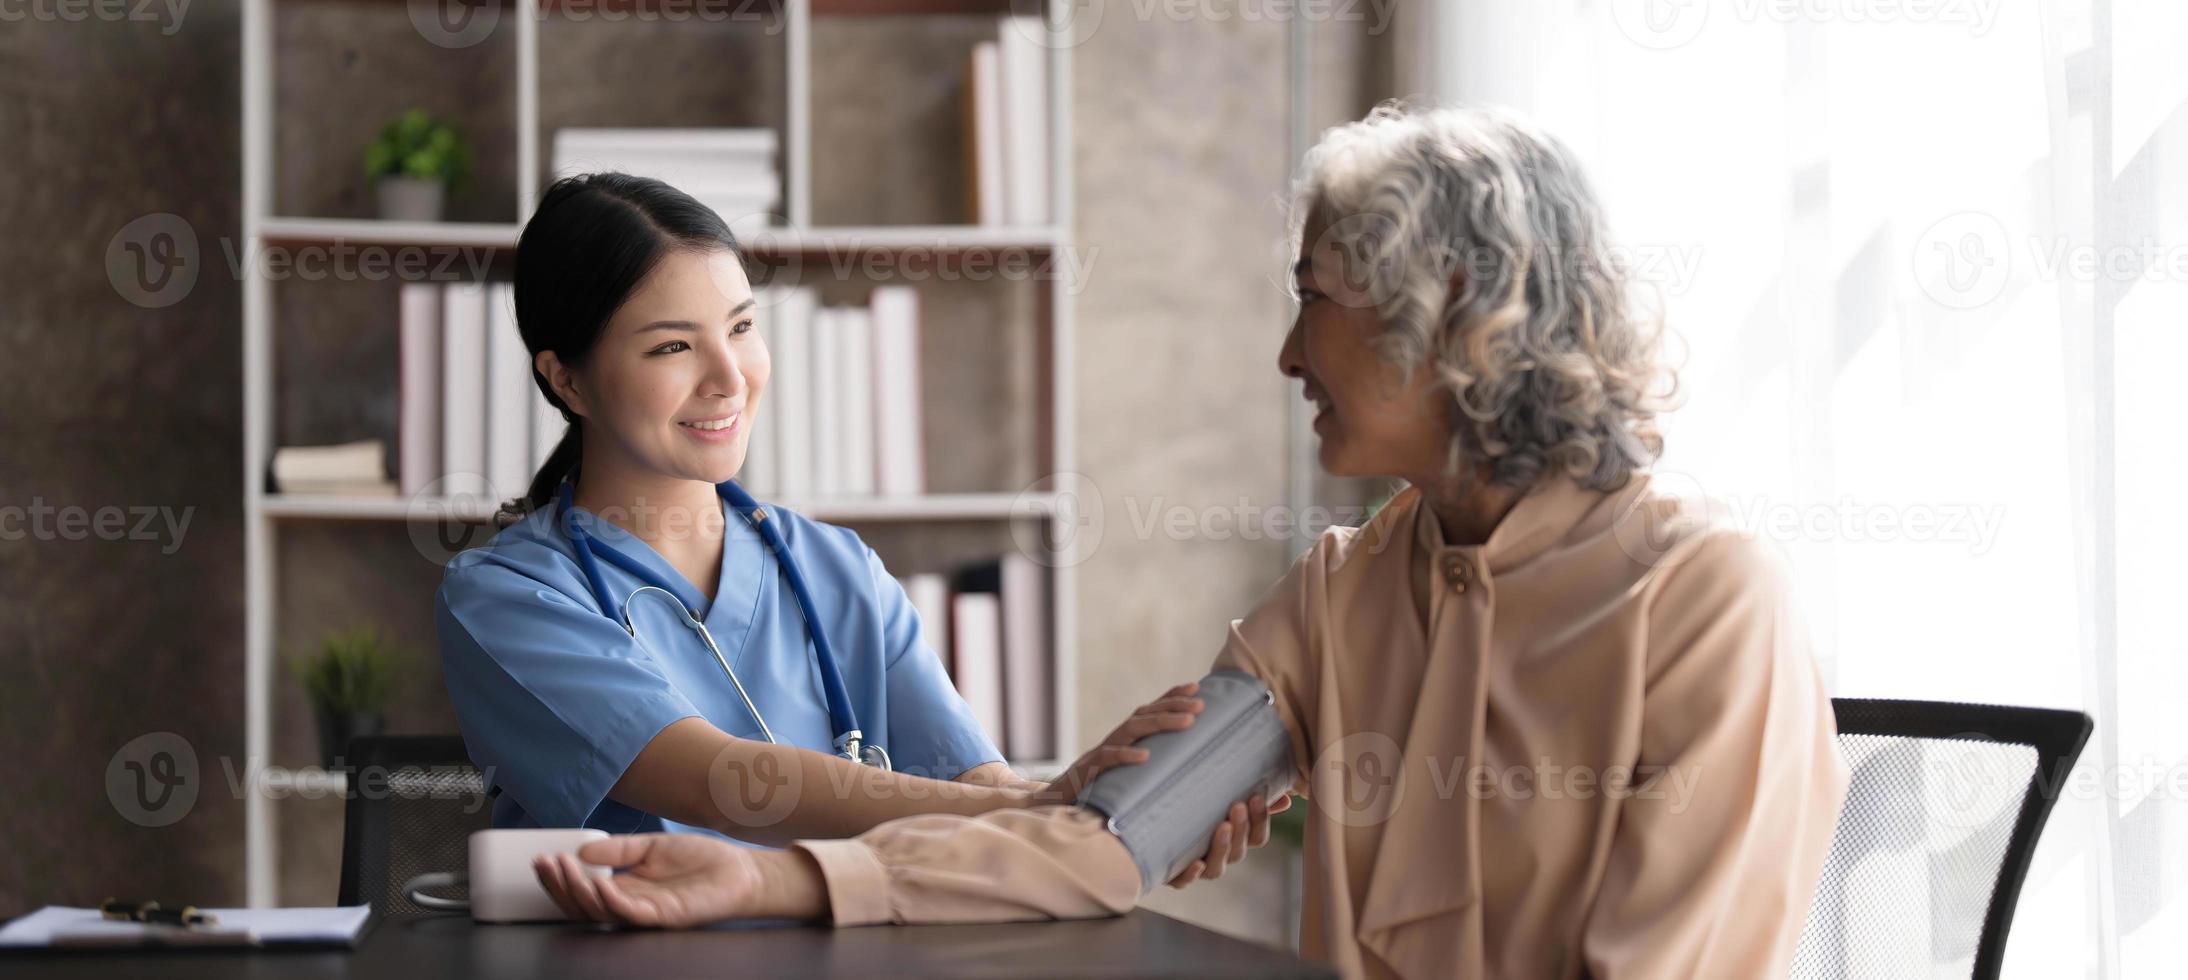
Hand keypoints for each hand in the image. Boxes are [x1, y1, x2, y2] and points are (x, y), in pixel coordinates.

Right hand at [532, 833, 822, 927]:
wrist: (740, 869)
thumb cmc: (700, 861)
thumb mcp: (652, 847)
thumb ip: (619, 850)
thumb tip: (583, 851)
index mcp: (625, 888)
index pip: (582, 892)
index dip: (559, 880)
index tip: (541, 859)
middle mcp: (631, 904)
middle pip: (583, 906)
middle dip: (559, 887)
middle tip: (545, 864)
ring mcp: (646, 913)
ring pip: (601, 912)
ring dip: (578, 892)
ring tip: (564, 869)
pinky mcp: (664, 917)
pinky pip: (631, 913)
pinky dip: (611, 900)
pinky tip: (598, 884)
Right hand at [1032, 682, 1208, 804]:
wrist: (1053, 806)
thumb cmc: (1095, 792)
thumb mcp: (1126, 776)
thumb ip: (1147, 767)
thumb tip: (1181, 767)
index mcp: (1123, 740)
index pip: (1148, 711)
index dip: (1170, 697)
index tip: (1196, 688)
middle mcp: (1113, 740)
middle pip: (1144, 714)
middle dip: (1173, 706)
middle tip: (1200, 706)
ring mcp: (1100, 753)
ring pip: (1131, 730)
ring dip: (1161, 722)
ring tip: (1188, 723)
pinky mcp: (1088, 771)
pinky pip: (1107, 760)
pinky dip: (1125, 755)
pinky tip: (1145, 756)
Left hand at [1165, 791, 1292, 887]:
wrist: (1148, 835)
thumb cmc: (1193, 814)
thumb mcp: (1220, 803)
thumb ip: (1250, 802)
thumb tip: (1287, 798)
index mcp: (1235, 842)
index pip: (1257, 837)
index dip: (1260, 820)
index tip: (1256, 797)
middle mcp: (1220, 858)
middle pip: (1239, 851)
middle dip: (1241, 829)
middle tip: (1238, 806)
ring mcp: (1198, 868)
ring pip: (1217, 868)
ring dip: (1222, 848)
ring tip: (1222, 826)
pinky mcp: (1173, 875)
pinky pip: (1183, 881)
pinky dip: (1190, 875)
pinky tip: (1197, 864)